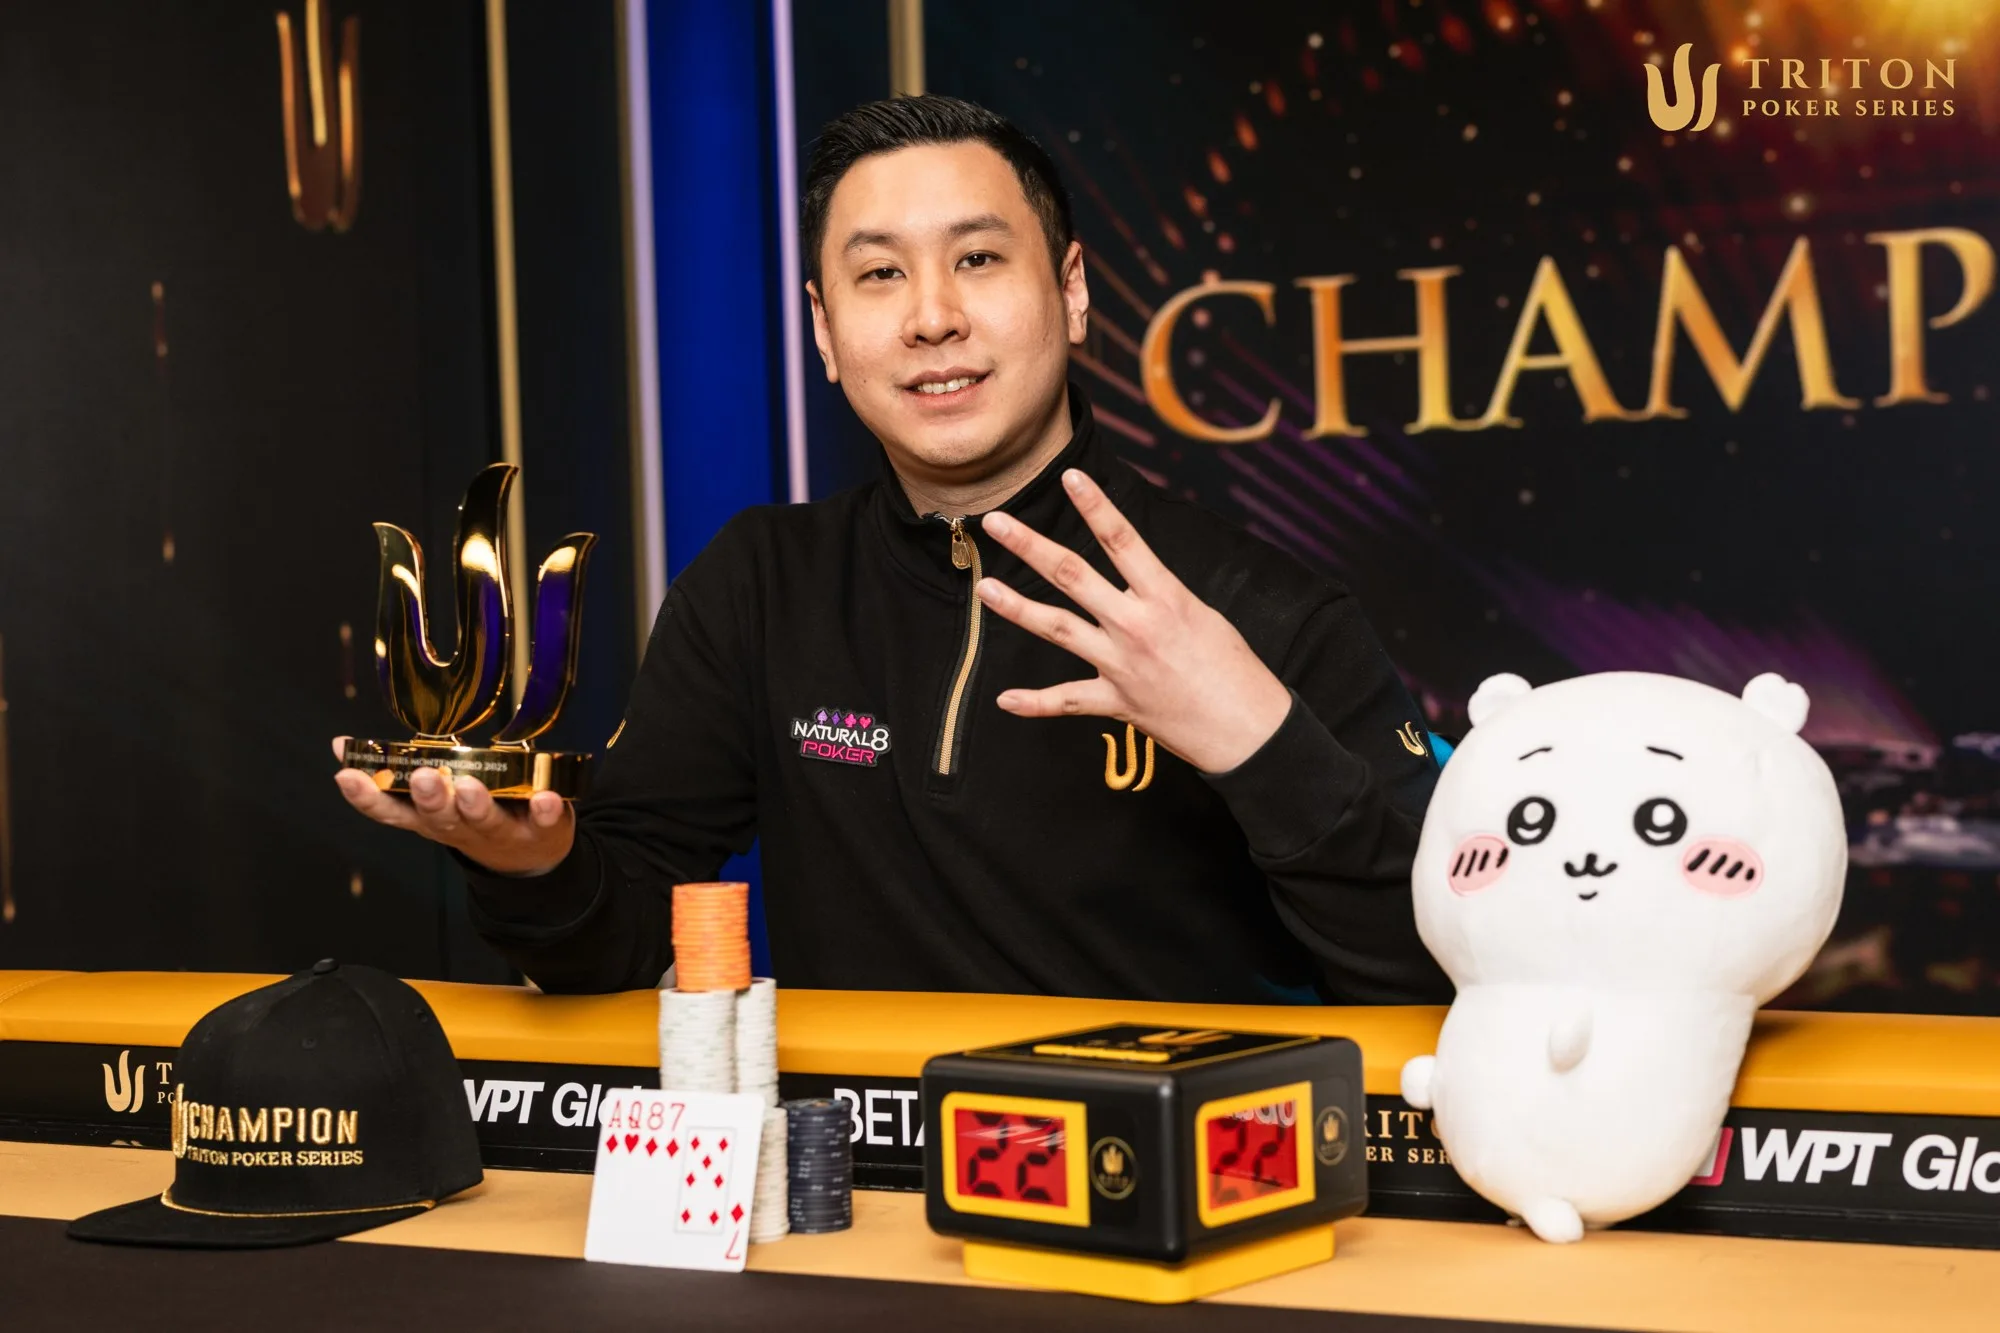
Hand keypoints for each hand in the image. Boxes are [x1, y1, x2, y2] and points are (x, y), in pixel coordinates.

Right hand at [330, 737, 574, 874]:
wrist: (528, 858)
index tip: (348, 776)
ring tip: (470, 788)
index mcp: (430, 818)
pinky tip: (545, 798)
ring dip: (476, 806)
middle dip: (431, 799)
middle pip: (441, 818)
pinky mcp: (542, 830)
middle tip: (424, 779)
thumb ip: (393, 774)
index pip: (392, 810)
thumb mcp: (429, 801)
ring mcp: (501, 832)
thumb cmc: (471, 817)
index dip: (368, 796)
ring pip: (485, 821)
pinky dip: (545, 811)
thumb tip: (340, 745)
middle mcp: (461, 829)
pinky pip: (544, 821)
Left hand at [975, 469, 1292, 773]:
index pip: (1122, 539)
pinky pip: (1066, 702)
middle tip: (997, 522)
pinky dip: (1034, 703)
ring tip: (985, 588)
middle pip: (1073, 575)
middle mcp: (1136, 626)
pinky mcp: (1116, 702)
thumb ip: (1159, 596)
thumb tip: (1134, 578)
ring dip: (1017, 607)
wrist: (1248, 729)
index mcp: (1165, 598)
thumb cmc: (1234, 669)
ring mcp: (1121, 665)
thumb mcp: (1203, 615)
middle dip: (1031, 546)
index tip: (1070, 475)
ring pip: (1057, 629)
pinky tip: (1004, 699)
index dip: (1095, 504)